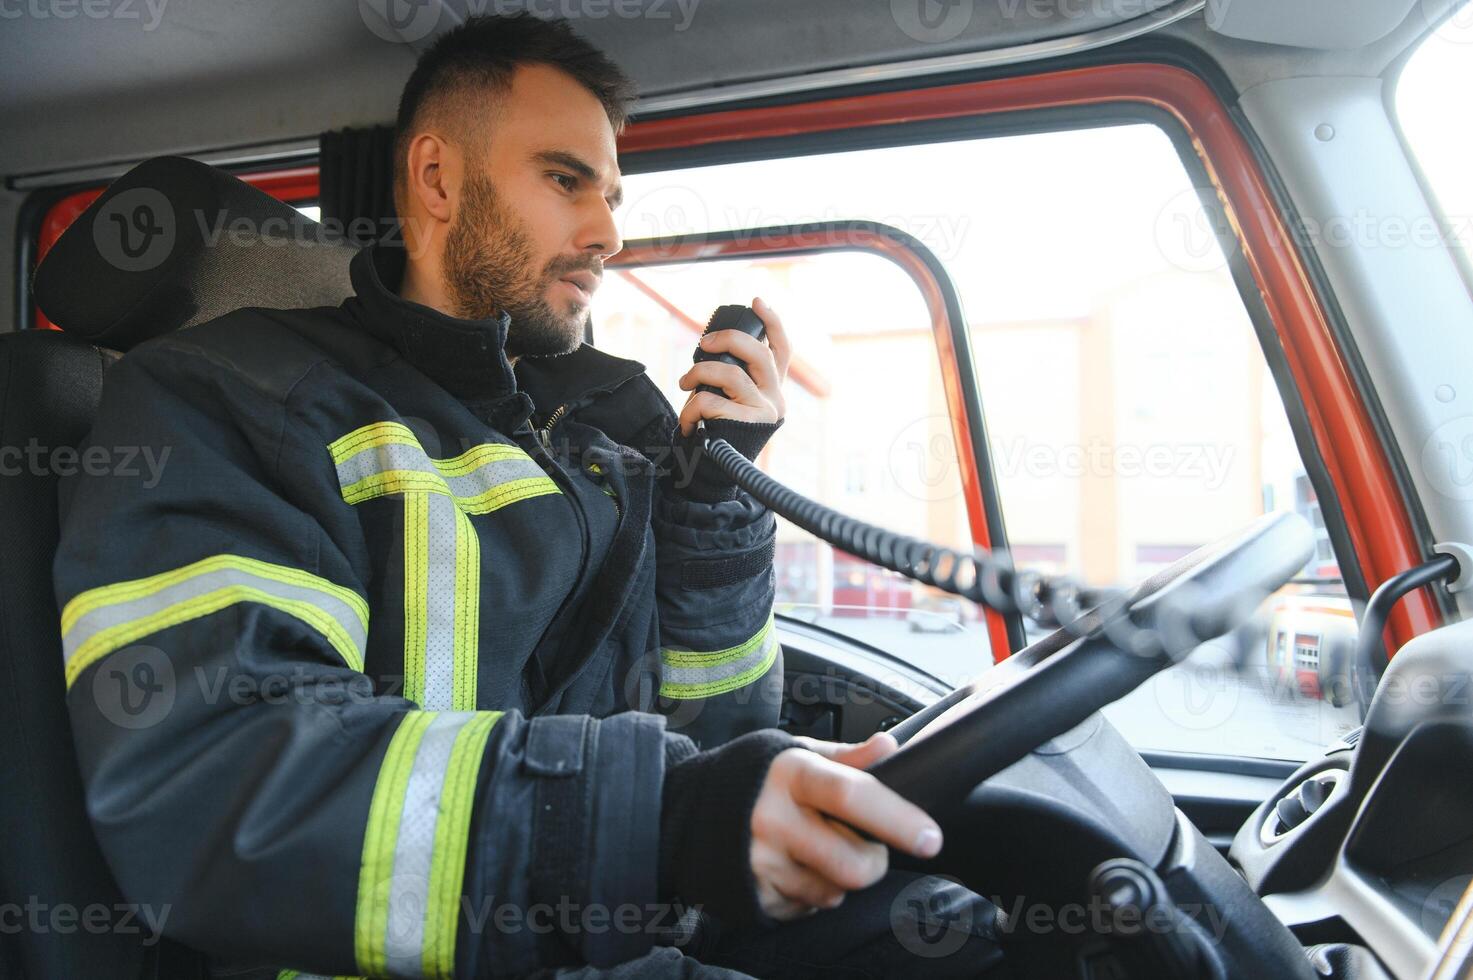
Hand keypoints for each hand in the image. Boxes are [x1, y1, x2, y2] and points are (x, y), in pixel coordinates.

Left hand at [676, 296, 791, 436]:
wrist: (715, 475)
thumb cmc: (718, 432)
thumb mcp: (731, 401)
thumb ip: (733, 378)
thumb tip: (713, 347)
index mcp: (773, 388)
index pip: (782, 349)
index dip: (772, 322)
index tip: (757, 300)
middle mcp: (776, 398)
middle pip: (758, 352)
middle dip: (726, 339)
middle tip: (701, 345)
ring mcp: (765, 412)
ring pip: (732, 374)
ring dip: (700, 374)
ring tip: (685, 384)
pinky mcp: (748, 425)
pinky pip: (713, 402)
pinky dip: (692, 408)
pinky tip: (687, 421)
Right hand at [748, 732, 941, 920]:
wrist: (685, 809)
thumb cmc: (753, 776)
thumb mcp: (795, 752)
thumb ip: (846, 756)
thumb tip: (890, 748)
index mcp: (791, 773)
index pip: (853, 796)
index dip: (896, 818)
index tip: (929, 837)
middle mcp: (772, 818)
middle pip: (851, 864)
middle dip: (873, 863)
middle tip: (865, 846)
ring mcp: (760, 861)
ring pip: (833, 892)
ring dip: (840, 880)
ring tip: (817, 851)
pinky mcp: (752, 894)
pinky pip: (806, 908)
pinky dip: (810, 893)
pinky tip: (792, 867)